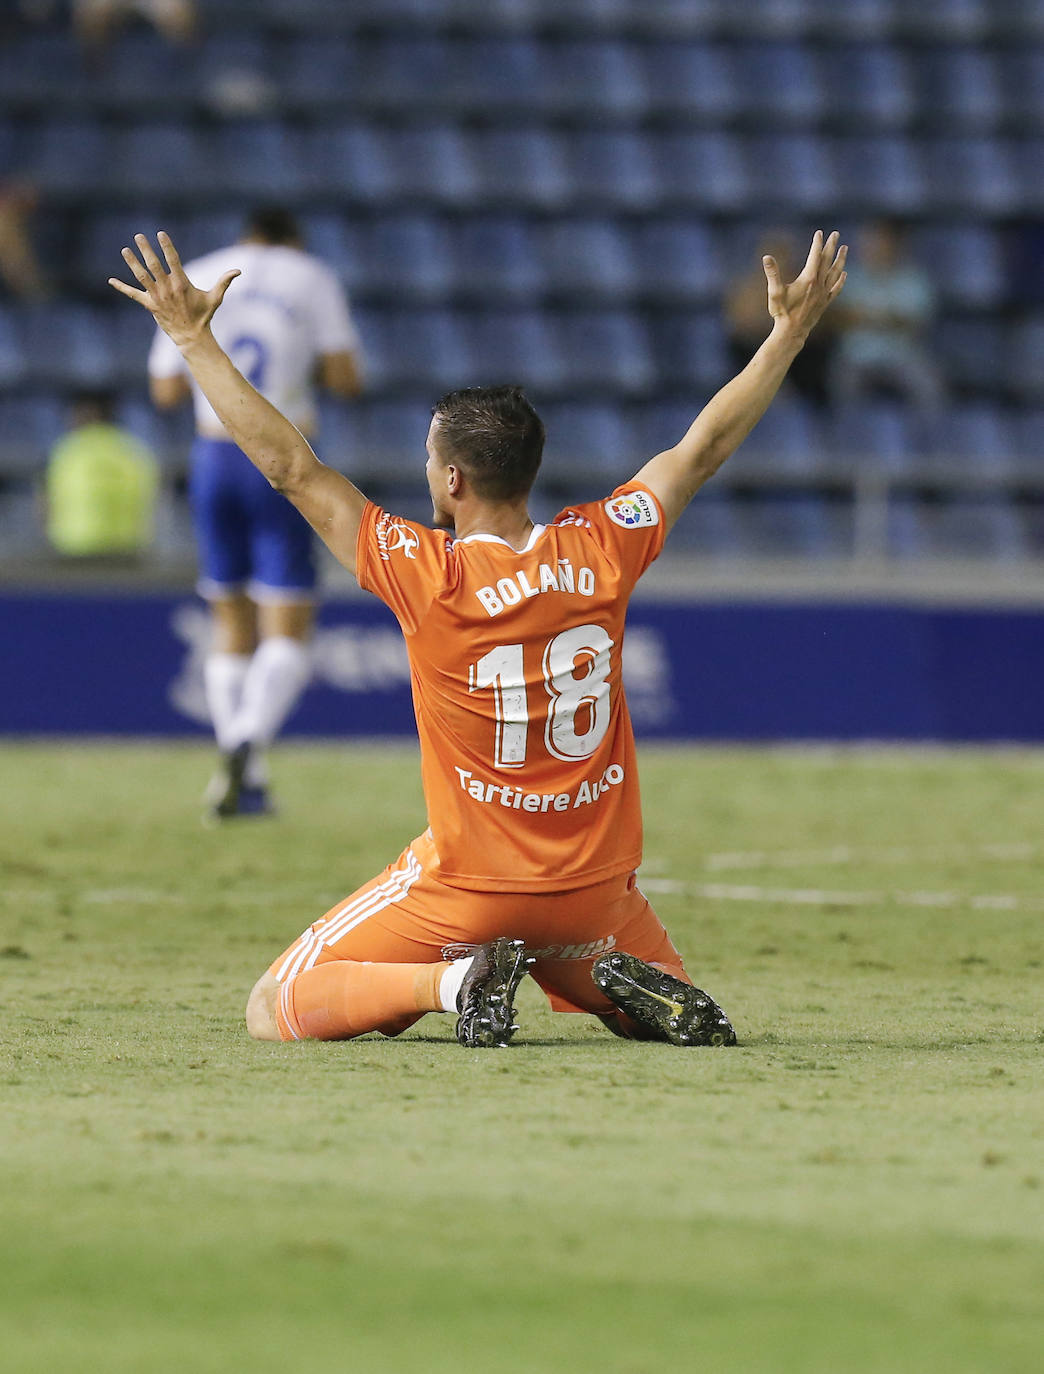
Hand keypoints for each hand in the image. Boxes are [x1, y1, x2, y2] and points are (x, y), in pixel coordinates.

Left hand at [108, 231, 239, 347]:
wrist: (191, 337)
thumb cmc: (203, 315)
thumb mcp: (215, 298)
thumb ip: (224, 282)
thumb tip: (238, 271)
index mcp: (182, 283)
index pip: (173, 260)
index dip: (166, 246)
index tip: (160, 233)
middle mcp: (167, 289)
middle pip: (154, 265)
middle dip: (146, 250)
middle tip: (139, 236)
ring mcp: (157, 297)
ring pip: (142, 277)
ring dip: (132, 263)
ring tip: (125, 250)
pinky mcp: (150, 306)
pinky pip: (134, 295)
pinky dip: (122, 288)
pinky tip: (110, 281)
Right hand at [763, 229, 846, 341]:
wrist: (792, 332)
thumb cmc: (782, 312)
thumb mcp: (774, 291)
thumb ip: (772, 273)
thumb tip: (766, 257)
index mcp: (808, 278)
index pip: (815, 256)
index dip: (817, 243)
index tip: (819, 232)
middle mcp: (819, 284)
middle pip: (827, 261)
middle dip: (831, 246)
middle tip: (836, 234)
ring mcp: (823, 294)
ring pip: (835, 272)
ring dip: (840, 259)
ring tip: (845, 248)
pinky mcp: (824, 303)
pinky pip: (836, 289)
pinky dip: (840, 280)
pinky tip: (844, 274)